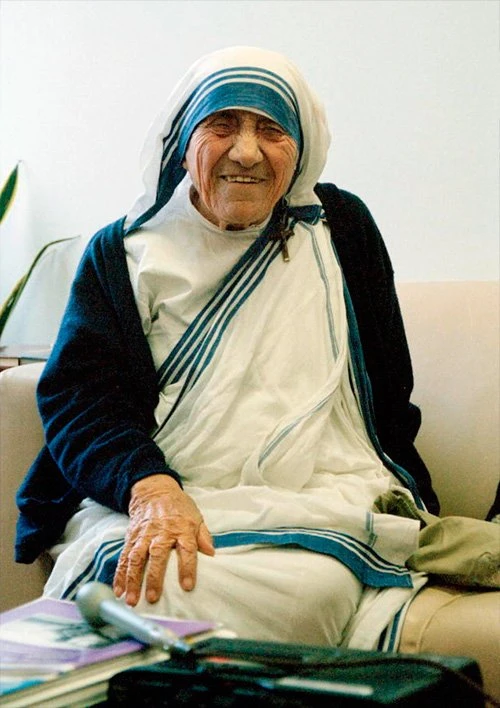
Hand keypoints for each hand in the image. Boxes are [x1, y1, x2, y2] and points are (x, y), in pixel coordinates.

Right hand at [113, 475, 214, 605]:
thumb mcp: (196, 517)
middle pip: (157, 555)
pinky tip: (119, 591)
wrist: (155, 491)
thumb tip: (211, 553)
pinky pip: (124, 557)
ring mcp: (144, 535)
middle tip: (153, 598)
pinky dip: (120, 575)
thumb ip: (203, 536)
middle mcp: (161, 532)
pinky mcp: (131, 537)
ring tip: (132, 600)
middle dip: (154, 578)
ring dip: (133, 580)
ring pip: (136, 558)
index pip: (187, 549)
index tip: (187, 586)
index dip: (187, 568)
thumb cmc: (178, 507)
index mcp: (181, 528)